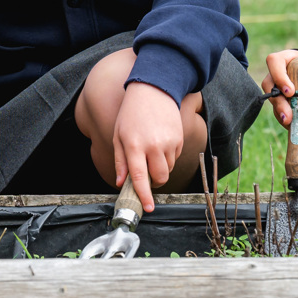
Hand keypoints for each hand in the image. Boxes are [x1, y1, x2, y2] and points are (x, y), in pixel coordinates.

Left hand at [112, 81, 183, 213]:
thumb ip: (120, 161)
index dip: (144, 195)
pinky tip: (160, 142)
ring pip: (168, 169)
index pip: (140, 177)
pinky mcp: (179, 138)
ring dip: (160, 168)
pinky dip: (167, 157)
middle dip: (154, 183)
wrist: (154, 90)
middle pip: (160, 178)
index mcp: (134, 146)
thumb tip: (121, 182)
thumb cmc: (131, 113)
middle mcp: (153, 146)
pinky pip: (174, 157)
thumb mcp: (118, 135)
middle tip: (146, 175)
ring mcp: (168, 142)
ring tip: (151, 151)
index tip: (148, 208)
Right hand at [261, 49, 297, 132]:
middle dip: (278, 103)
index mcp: (295, 61)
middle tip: (289, 116)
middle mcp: (286, 74)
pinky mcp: (287, 108)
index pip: (275, 61)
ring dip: (285, 117)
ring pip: (274, 103)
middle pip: (270, 85)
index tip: (290, 92)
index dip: (278, 76)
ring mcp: (285, 92)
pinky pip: (283, 117)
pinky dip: (294, 127)